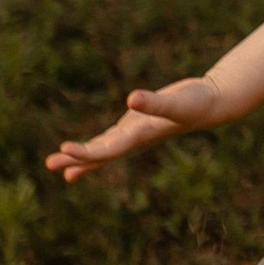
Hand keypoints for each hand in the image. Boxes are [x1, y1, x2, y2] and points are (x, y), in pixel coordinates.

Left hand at [44, 79, 224, 180]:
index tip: (65, 150)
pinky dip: (93, 146)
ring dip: (80, 157)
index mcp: (141, 135)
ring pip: (102, 148)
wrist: (214, 104)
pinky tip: (80, 151)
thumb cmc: (198, 102)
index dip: (87, 152)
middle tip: (49, 164)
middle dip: (75, 159)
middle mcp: (135, 138)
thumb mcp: (177, 101)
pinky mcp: (137, 123)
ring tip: (54, 166)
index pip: (108, 149)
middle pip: (100, 153)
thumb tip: (132, 98)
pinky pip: (109, 139)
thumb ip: (155, 102)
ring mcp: (135, 133)